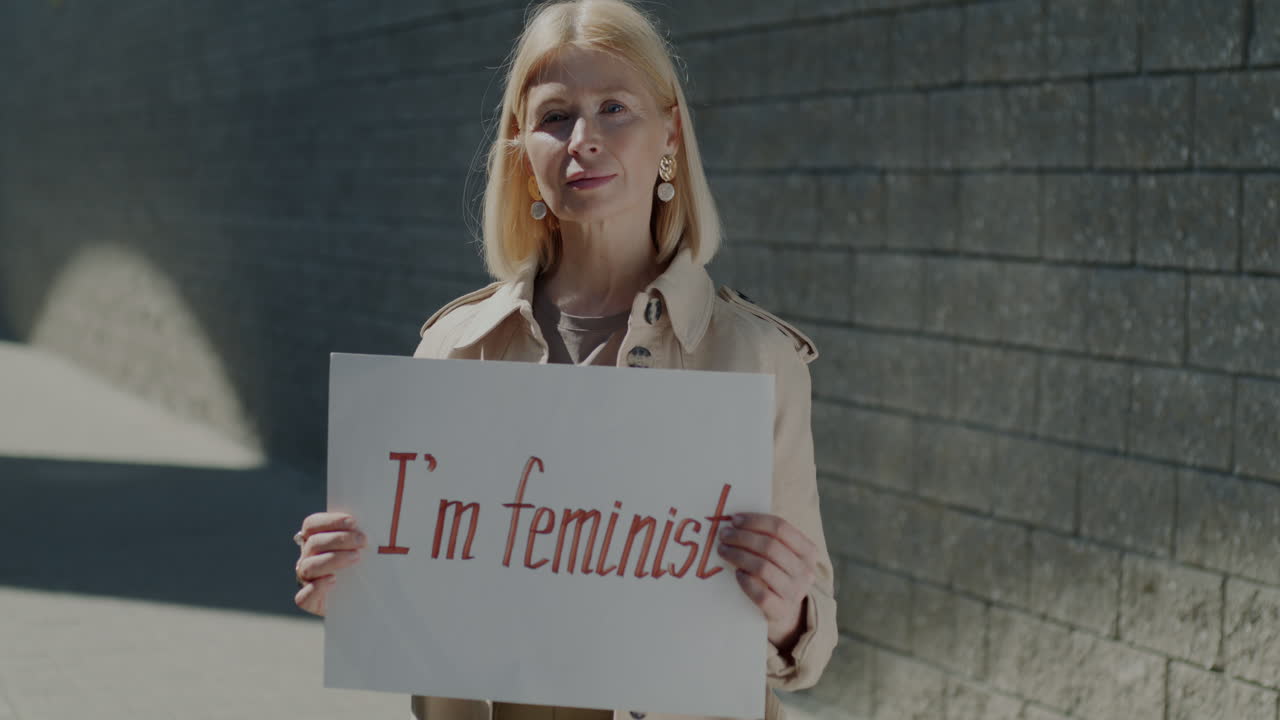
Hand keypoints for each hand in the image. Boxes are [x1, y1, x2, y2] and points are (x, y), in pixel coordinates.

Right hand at [293, 512, 365, 615]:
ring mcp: (306, 580)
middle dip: (339, 539)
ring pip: (308, 566)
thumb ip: (361, 538)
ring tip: (356, 558)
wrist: (355, 602)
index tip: (353, 522)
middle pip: (313, 543)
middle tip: (362, 540)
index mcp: (316, 541)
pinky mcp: (309, 601)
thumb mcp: (360, 551)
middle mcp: (307, 558)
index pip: (312, 524)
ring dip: (332, 559)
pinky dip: (316, 587)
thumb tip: (381, 527)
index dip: (330, 521)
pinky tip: (332, 581)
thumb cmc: (360, 571)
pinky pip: (303, 596)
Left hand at [715, 512, 817, 652]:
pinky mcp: (780, 611)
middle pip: (770, 546)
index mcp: (808, 551)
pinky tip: (737, 574)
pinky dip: (745, 581)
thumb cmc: (779, 575)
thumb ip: (768, 537)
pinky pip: (759, 593)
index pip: (781, 528)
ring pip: (763, 567)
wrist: (786, 614)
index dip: (755, 521)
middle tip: (723, 535)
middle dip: (742, 537)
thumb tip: (735, 520)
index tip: (734, 519)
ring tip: (723, 550)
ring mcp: (794, 593)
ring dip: (738, 555)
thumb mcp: (783, 555)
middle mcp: (805, 571)